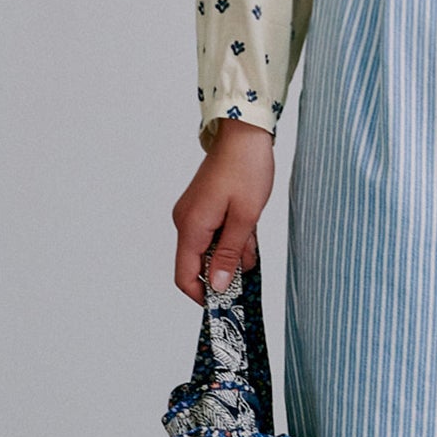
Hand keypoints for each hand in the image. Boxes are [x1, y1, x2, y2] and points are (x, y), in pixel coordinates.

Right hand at [173, 121, 275, 302]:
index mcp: (191, 227)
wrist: (244, 133)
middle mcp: (185, 222)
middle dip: (224, 270)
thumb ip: (229, 255)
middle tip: (249, 264)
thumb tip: (218, 287)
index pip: (184, 276)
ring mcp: (192, 214)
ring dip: (232, 251)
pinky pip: (213, 233)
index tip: (225, 303)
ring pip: (209, 248)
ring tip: (252, 237)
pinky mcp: (202, 207)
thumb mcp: (244, 218)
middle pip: (198, 264)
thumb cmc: (246, 169)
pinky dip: (231, 237)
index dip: (202, 295)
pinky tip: (248, 228)